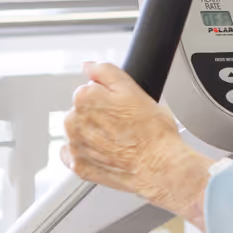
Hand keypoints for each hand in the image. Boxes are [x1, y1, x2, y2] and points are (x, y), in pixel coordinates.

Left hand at [62, 62, 210, 221]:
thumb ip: (106, 71)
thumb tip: (89, 66)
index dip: (109, 96)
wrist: (159, 166)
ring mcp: (74, 145)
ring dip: (93, 133)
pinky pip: (75, 154)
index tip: (122, 106)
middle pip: (83, 110)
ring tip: (118, 139)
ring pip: (79, 131)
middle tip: (124, 123)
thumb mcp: (134, 89)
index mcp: (84, 98)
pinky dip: (87, 152)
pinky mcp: (78, 166)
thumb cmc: (152, 132)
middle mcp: (73, 122)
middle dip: (100, 114)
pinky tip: (106, 152)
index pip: (90, 88)